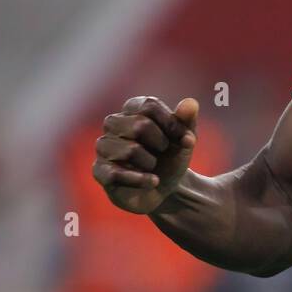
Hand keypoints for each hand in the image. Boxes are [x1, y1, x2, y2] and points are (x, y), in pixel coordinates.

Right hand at [92, 95, 198, 213]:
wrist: (164, 189)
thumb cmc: (170, 157)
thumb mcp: (183, 140)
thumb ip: (187, 120)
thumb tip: (191, 103)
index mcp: (133, 110)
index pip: (149, 105)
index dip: (171, 123)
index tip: (188, 140)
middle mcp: (113, 124)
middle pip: (139, 125)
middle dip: (161, 143)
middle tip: (164, 152)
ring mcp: (104, 147)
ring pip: (130, 150)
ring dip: (151, 162)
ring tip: (152, 167)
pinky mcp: (100, 170)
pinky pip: (116, 173)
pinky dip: (141, 180)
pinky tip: (153, 181)